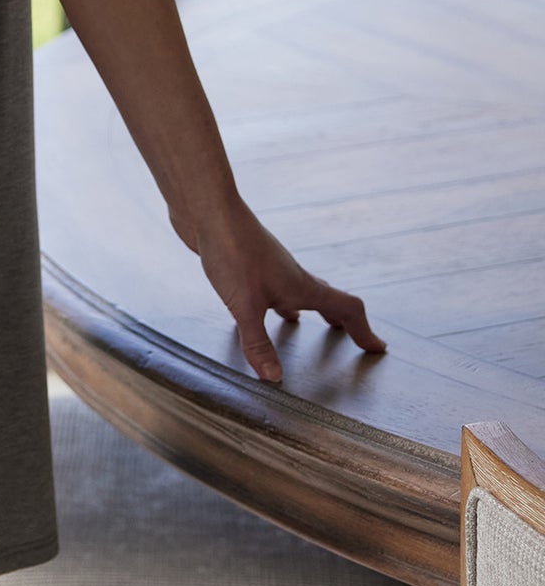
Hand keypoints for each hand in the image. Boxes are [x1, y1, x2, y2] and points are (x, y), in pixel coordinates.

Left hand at [169, 190, 386, 384]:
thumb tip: (275, 377)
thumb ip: (258, 342)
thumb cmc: (230, 251)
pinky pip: (273, 286)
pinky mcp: (249, 261)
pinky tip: (263, 303)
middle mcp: (292, 275)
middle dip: (342, 323)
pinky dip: (278, 300)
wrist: (207, 209)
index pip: (347, 309)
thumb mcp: (244, 305)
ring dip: (309, 309)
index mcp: (301, 286)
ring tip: (304, 325)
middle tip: (351, 340)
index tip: (378, 348)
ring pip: (300, 291)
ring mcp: (271, 265)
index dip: (364, 331)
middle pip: (328, 300)